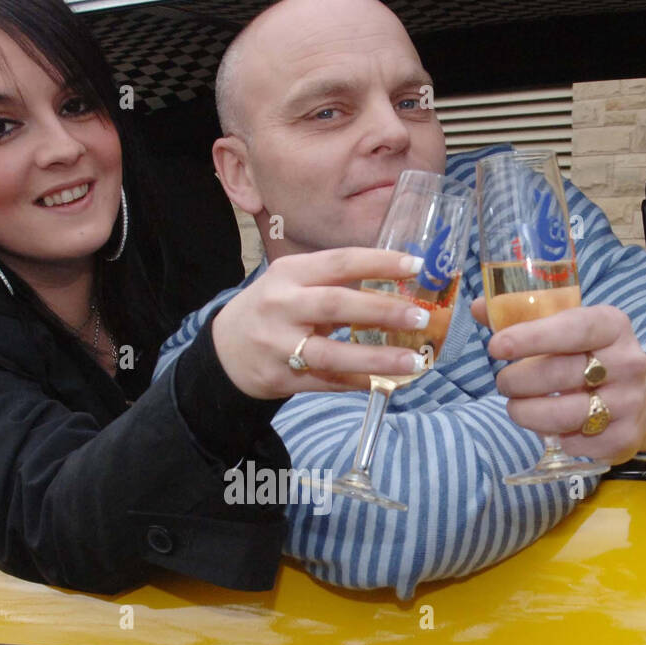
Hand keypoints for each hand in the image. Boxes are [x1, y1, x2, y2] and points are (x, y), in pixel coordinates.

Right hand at [211, 248, 431, 399]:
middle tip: (420, 316)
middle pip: (336, 305)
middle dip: (382, 310)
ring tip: (413, 361)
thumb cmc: (272, 310)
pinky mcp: (279, 377)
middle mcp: (281, 306)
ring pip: (332, 353)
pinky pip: (326, 381)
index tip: (416, 265)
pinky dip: (358, 382)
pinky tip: (385, 381)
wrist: (224, 350)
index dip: (379, 263)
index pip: (340, 262)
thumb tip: (397, 285)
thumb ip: (335, 283)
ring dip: (376, 358)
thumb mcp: (293, 284)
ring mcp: (278, 345)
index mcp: (289, 274)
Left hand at [480, 302, 645, 463]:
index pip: (573, 329)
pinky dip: (551, 436)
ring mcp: (629, 403)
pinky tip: (549, 425)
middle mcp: (627, 363)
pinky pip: (574, 443)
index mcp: (612, 326)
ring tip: (515, 407)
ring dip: (526, 413)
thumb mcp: (566, 326)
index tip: (496, 346)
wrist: (643, 396)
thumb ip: (522, 315)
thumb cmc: (589, 355)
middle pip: (560, 374)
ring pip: (564, 414)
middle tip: (503, 382)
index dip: (532, 337)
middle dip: (518, 381)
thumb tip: (479, 307)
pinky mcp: (623, 438)